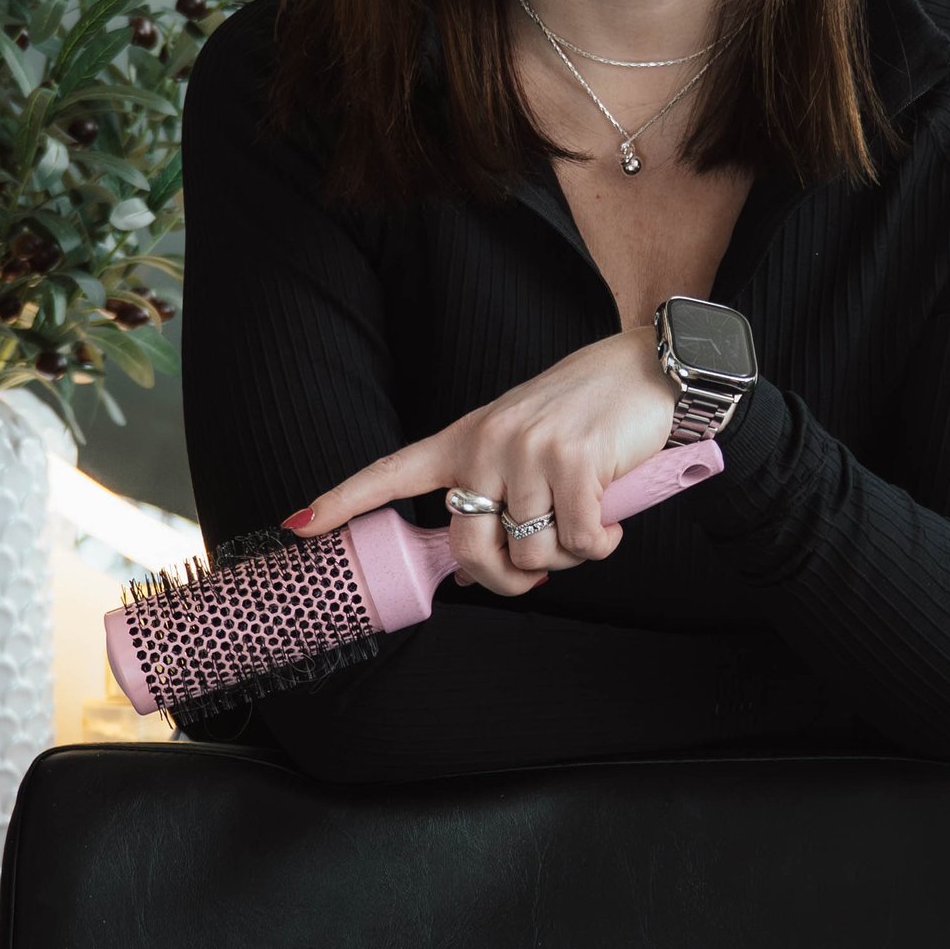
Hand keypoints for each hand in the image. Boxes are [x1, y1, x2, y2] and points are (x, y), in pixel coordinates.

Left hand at [288, 329, 671, 596]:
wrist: (651, 368)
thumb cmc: (591, 414)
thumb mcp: (525, 442)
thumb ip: (495, 493)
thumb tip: (471, 570)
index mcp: (466, 438)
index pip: (392, 471)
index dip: (342, 502)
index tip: (298, 526)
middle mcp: (487, 443)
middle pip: (468, 550)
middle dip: (507, 580)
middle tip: (538, 572)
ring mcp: (527, 452)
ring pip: (530, 555)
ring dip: (566, 556)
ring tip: (586, 520)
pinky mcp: (574, 463)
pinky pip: (577, 544)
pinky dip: (600, 545)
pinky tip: (611, 519)